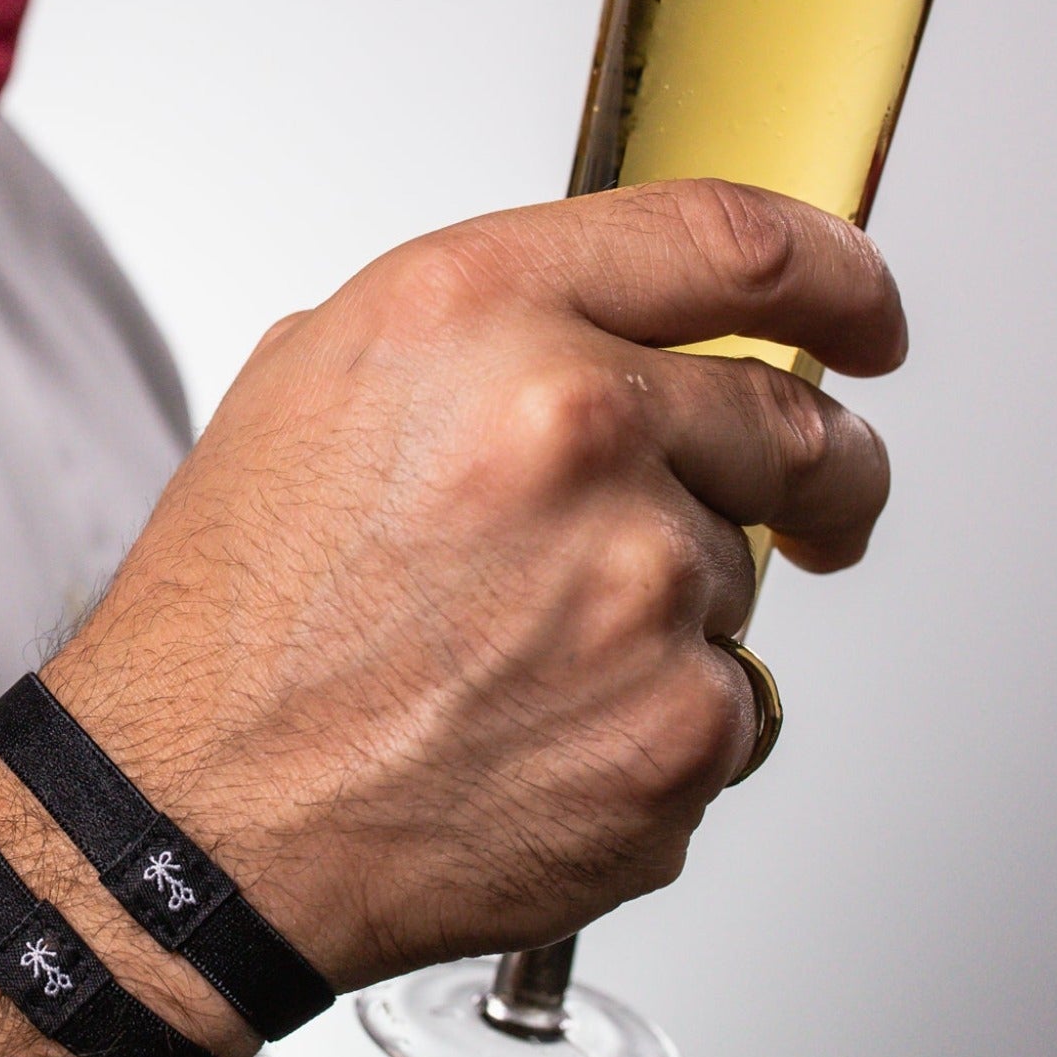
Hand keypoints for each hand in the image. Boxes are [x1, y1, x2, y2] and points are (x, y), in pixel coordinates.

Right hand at [45, 179, 903, 989]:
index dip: (833, 276)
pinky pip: (733, 701)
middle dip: (803, 473)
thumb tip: (618, 333)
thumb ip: (488, 328)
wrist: (195, 814)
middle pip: (793, 421)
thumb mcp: (314, 386)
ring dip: (671, 607)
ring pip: (744, 572)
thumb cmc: (235, 614)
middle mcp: (570, 425)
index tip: (861, 315)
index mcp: (473, 316)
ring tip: (520, 658)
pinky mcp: (679, 728)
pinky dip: (655, 721)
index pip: (736, 243)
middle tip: (754, 518)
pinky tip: (534, 733)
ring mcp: (639, 582)